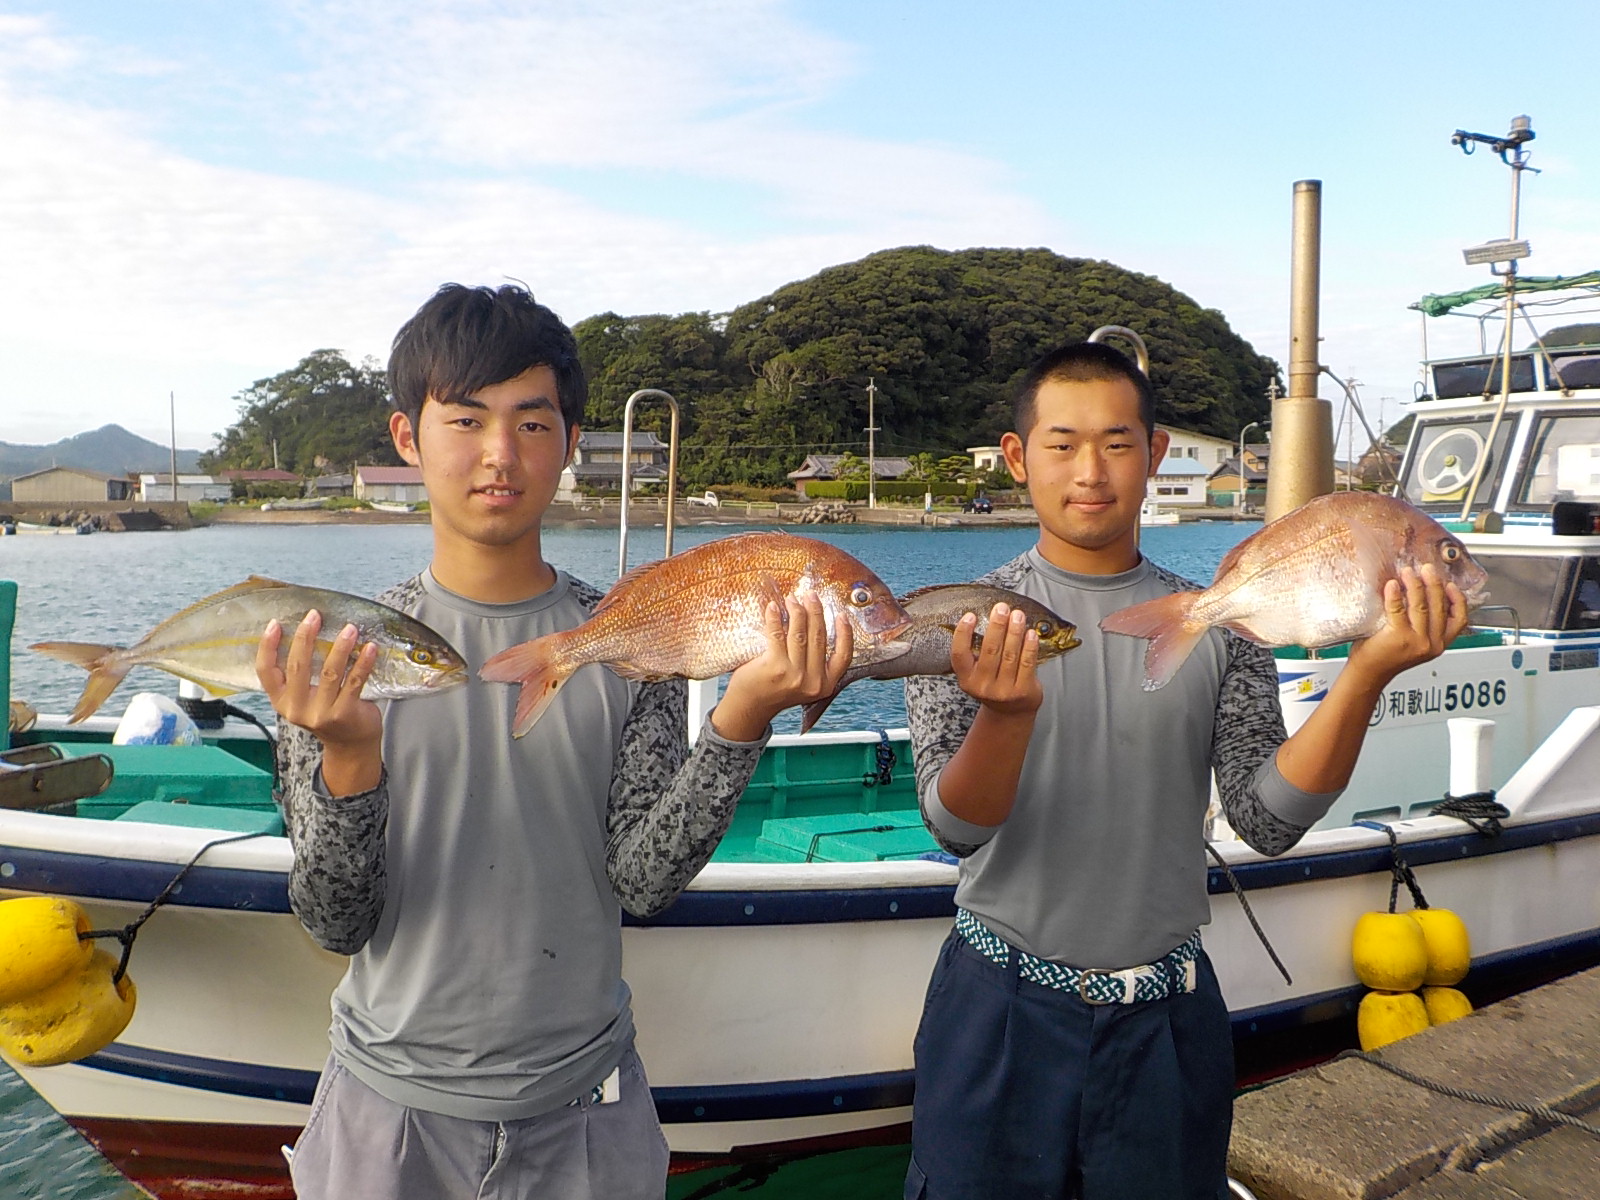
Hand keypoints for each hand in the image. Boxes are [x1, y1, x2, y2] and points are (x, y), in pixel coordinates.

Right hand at [256, 610, 383, 794]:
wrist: (350, 744)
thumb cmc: (328, 713)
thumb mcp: (304, 697)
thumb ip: (299, 674)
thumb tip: (306, 632)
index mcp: (282, 701)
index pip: (265, 671)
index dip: (267, 646)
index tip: (275, 624)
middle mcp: (297, 708)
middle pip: (297, 666)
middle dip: (305, 636)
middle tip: (314, 616)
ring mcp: (321, 713)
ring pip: (329, 671)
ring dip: (340, 646)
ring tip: (350, 628)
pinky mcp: (344, 713)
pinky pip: (354, 681)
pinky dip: (363, 662)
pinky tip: (369, 648)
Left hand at [712, 592, 853, 740]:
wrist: (751, 706)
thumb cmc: (777, 689)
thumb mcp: (805, 683)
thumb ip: (815, 662)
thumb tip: (816, 624)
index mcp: (826, 684)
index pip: (844, 656)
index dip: (845, 633)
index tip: (841, 614)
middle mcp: (812, 681)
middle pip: (819, 637)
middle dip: (815, 611)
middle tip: (810, 596)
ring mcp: (794, 675)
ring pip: (800, 634)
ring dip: (796, 611)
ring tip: (792, 599)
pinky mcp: (775, 667)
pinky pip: (777, 634)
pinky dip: (774, 618)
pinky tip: (773, 607)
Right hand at [950, 602, 1041, 716]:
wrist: (1011, 713)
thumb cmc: (993, 684)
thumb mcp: (977, 673)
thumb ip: (977, 651)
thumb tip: (985, 617)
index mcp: (966, 679)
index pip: (959, 654)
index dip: (963, 633)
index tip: (970, 615)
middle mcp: (982, 686)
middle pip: (989, 650)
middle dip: (996, 626)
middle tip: (1001, 608)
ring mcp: (1003, 691)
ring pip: (1010, 654)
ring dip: (1014, 631)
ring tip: (1018, 615)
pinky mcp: (1023, 691)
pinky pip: (1027, 663)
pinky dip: (1029, 646)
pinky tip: (1030, 633)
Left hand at [1345, 563, 1469, 687]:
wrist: (1368, 673)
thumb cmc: (1386, 655)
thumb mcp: (1415, 642)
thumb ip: (1424, 624)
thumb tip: (1424, 593)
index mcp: (1439, 643)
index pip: (1459, 619)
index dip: (1458, 599)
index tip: (1450, 584)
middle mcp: (1431, 643)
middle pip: (1439, 607)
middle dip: (1433, 584)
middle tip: (1426, 569)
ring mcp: (1416, 641)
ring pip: (1421, 605)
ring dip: (1415, 584)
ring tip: (1407, 572)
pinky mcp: (1398, 637)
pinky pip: (1398, 609)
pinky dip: (1395, 594)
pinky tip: (1392, 585)